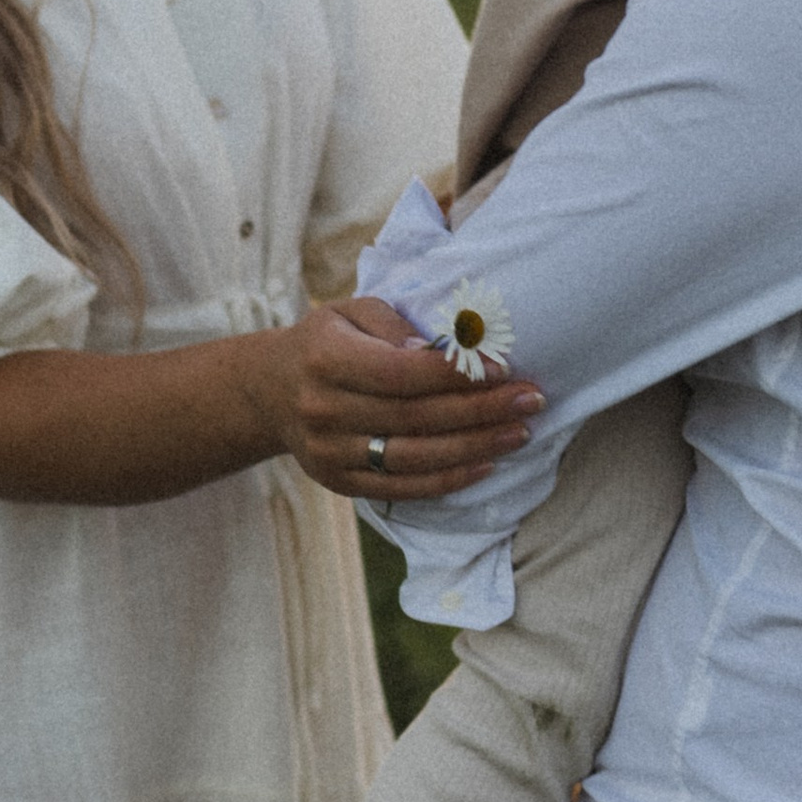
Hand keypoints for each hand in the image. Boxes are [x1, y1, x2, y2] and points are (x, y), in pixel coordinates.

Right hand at [281, 295, 540, 499]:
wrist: (270, 392)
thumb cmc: (329, 342)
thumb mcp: (352, 312)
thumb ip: (395, 325)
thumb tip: (441, 352)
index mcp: (325, 359)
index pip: (399, 373)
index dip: (454, 374)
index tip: (503, 368)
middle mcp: (323, 410)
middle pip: (415, 417)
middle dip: (481, 410)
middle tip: (531, 399)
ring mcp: (329, 453)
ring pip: (414, 458)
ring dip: (475, 447)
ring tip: (520, 432)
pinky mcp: (340, 483)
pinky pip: (402, 488)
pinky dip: (448, 481)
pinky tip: (486, 465)